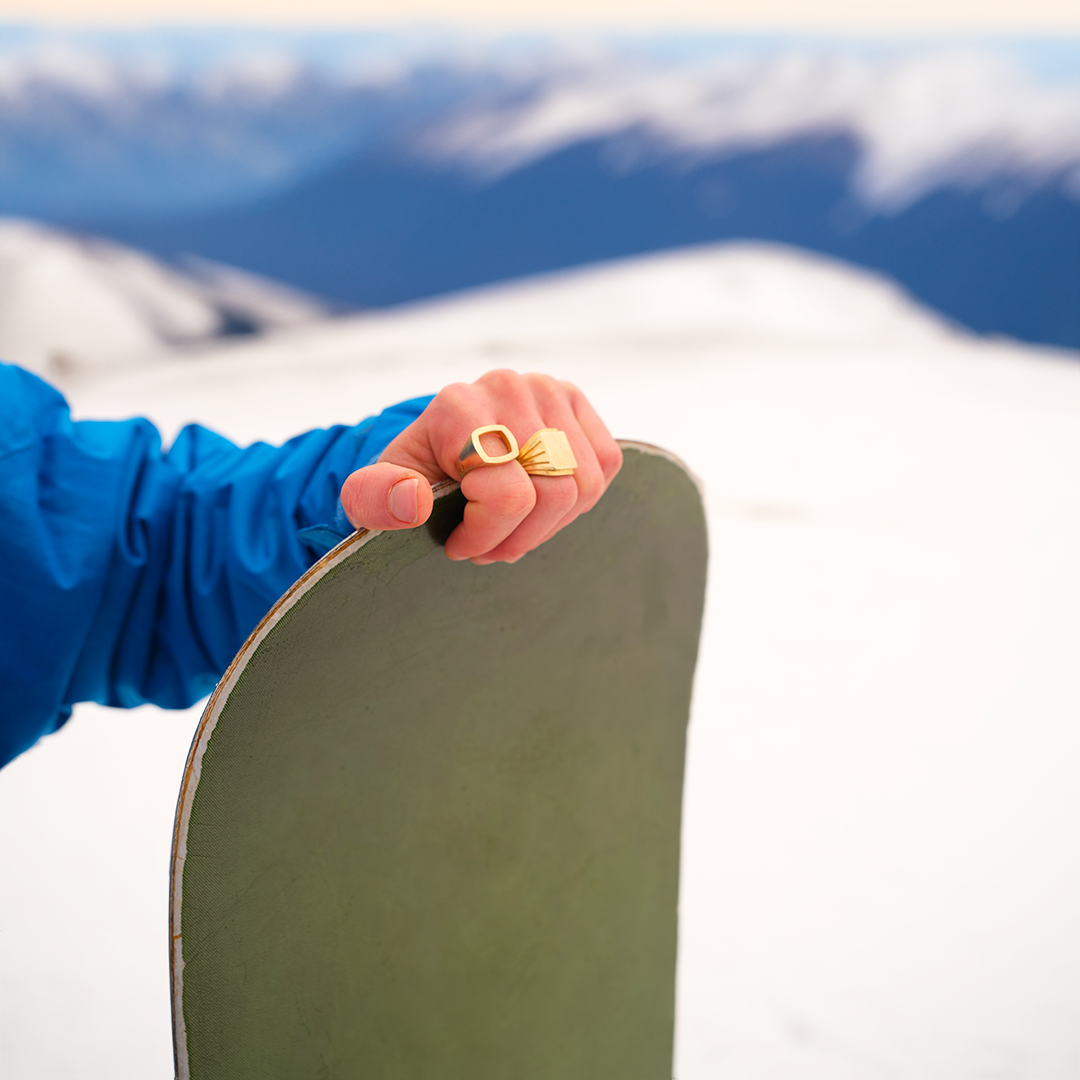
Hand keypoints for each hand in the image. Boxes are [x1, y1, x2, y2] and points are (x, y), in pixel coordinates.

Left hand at [339, 370, 621, 563]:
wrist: (434, 446)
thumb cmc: (409, 478)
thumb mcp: (373, 495)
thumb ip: (375, 499)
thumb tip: (412, 502)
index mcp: (459, 407)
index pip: (508, 496)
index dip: (489, 537)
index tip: (460, 547)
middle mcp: (509, 388)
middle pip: (553, 494)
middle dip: (520, 536)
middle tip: (488, 546)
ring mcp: (549, 390)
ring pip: (583, 486)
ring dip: (549, 523)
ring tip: (511, 526)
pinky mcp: (576, 403)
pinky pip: (604, 466)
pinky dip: (578, 499)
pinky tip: (539, 502)